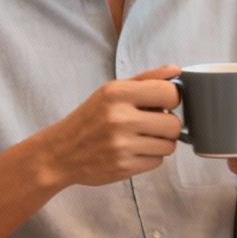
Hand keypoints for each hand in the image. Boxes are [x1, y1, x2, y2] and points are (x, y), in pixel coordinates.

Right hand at [35, 66, 182, 187]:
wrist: (60, 153)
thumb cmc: (89, 119)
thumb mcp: (111, 91)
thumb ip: (145, 79)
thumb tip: (176, 70)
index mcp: (117, 93)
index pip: (169, 94)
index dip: (172, 99)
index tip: (163, 104)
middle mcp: (119, 118)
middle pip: (174, 124)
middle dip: (168, 125)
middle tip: (152, 124)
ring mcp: (121, 145)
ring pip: (169, 145)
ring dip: (160, 143)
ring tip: (141, 138)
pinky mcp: (124, 167)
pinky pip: (157, 162)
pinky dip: (149, 157)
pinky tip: (132, 151)